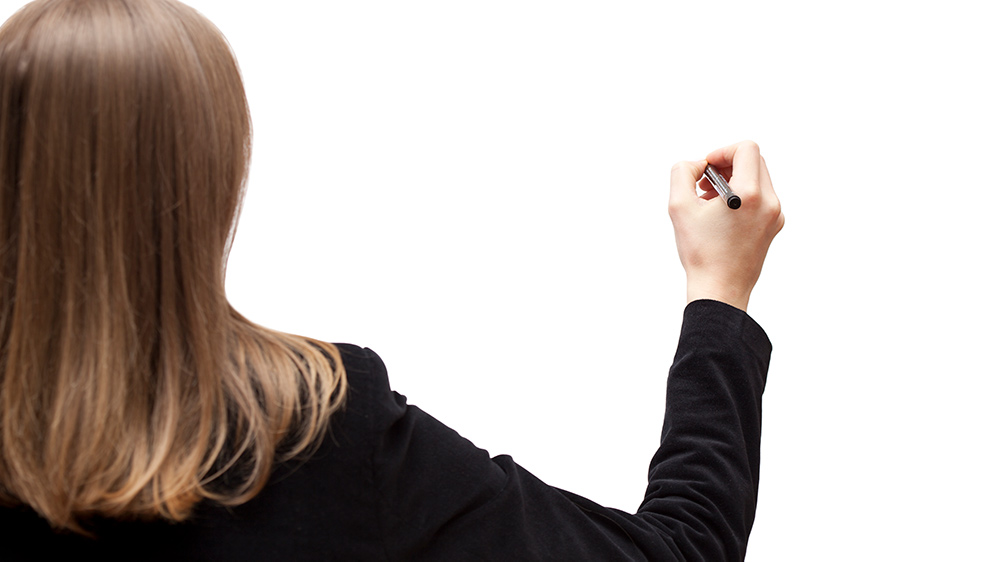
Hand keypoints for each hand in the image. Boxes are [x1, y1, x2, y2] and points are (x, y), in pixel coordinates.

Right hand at [668, 141, 783, 310]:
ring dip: (734, 180)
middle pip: (754, 161)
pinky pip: (762, 197)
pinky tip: (722, 215)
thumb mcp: (678, 206)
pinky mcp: (774, 226)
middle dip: (727, 165)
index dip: (723, 151)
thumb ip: (682, 173)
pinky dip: (742, 196)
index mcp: (750, 194)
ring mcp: (775, 215)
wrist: (720, 290)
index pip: (746, 149)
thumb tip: (697, 165)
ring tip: (709, 200)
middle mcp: (769, 202)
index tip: (707, 168)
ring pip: (758, 178)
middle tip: (705, 183)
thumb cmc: (700, 252)